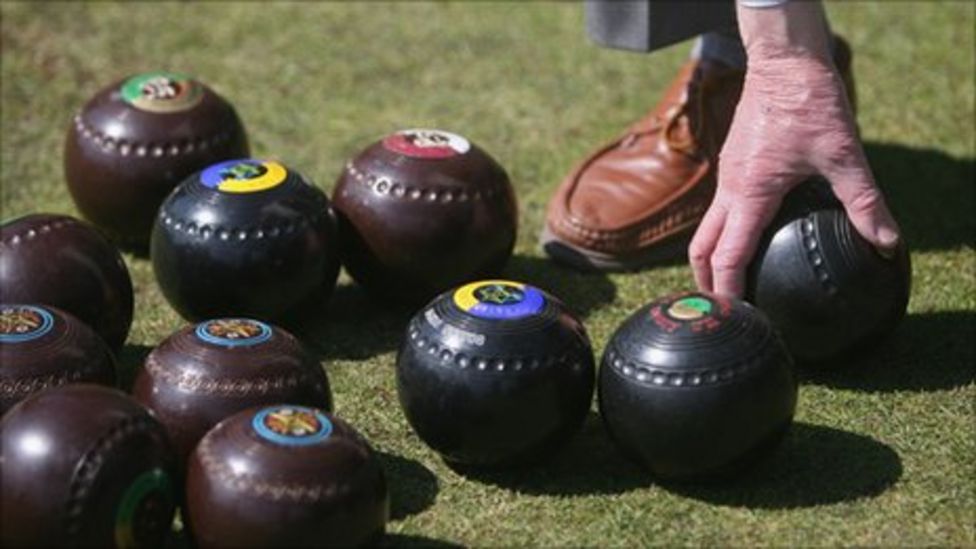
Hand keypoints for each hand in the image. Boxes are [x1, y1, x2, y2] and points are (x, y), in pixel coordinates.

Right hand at [688, 1, 900, 296]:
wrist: (783, 61)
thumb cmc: (808, 103)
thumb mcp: (843, 154)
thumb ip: (864, 202)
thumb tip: (884, 241)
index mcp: (750, 194)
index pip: (727, 255)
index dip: (726, 290)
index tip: (732, 315)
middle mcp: (730, 189)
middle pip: (701, 248)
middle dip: (706, 282)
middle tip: (720, 309)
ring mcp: (727, 176)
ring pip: (707, 228)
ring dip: (710, 257)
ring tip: (727, 282)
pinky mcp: (733, 164)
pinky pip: (719, 208)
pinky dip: (721, 232)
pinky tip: (746, 237)